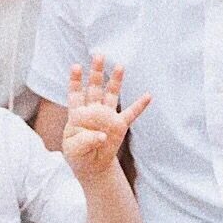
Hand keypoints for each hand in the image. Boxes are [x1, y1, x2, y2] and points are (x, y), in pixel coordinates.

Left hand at [62, 55, 150, 176]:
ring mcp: (107, 116)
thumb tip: (102, 136)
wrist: (92, 166)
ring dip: (115, 81)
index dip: (75, 81)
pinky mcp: (119, 125)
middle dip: (96, 72)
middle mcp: (93, 111)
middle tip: (98, 55)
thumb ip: (84, 141)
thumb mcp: (74, 150)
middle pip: (94, 88)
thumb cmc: (78, 155)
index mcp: (77, 115)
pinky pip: (131, 113)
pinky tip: (148, 96)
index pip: (75, 94)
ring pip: (112, 95)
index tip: (76, 66)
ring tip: (120, 66)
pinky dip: (139, 105)